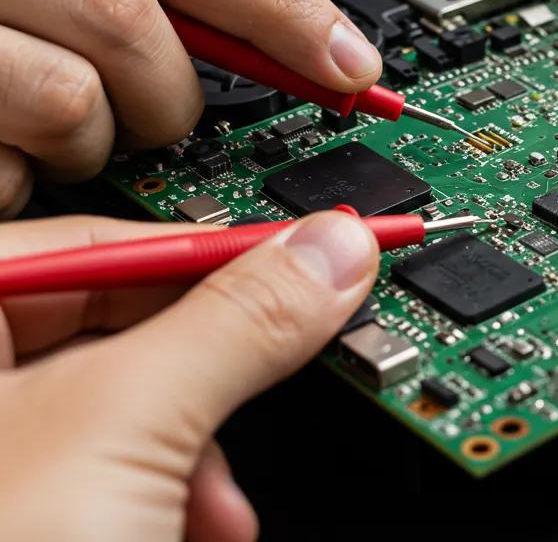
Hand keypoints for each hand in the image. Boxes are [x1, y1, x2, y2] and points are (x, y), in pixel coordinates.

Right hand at [0, 0, 381, 217]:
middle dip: (172, 89)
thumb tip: (264, 39)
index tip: (352, 64)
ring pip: (68, 95)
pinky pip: (1, 165)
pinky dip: (16, 181)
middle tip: (162, 118)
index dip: (277, 4)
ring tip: (55, 140)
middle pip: (130, 13)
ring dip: (92, 141)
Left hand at [0, 211, 377, 540]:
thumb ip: (238, 322)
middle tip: (274, 389)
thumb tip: (330, 252)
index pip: (115, 240)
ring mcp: (2, 450)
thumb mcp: (122, 432)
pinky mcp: (29, 504)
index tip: (323, 251)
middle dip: (210, 382)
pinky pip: (115, 470)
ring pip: (131, 405)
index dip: (230, 250)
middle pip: (128, 327)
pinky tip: (188, 531)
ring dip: (196, 456)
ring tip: (213, 513)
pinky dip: (168, 498)